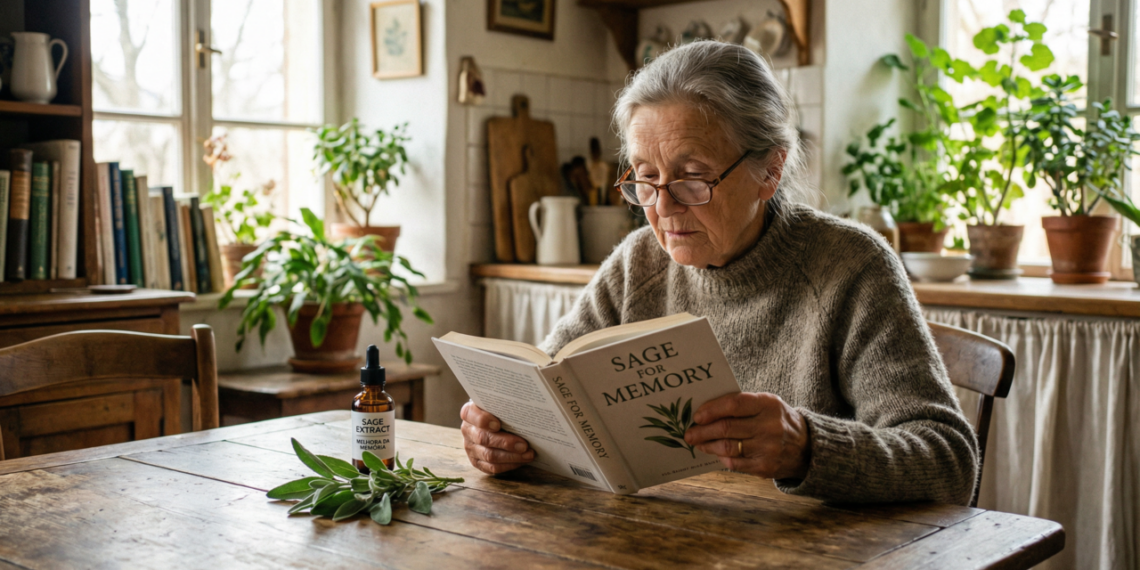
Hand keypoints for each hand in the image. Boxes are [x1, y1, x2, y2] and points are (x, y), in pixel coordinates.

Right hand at [460, 401, 535, 474]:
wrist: (494, 423)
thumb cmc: (500, 411)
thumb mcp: (499, 405)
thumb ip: (505, 405)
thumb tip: (524, 410)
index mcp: (469, 412)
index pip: (470, 414)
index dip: (483, 420)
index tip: (498, 424)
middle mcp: (467, 430)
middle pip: (483, 438)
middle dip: (505, 443)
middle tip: (524, 445)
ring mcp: (471, 447)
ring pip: (489, 456)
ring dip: (511, 456)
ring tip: (528, 454)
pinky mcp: (477, 461)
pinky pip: (492, 467)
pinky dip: (509, 465)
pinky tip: (522, 461)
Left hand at [684, 392, 811, 479]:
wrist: (807, 448)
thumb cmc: (778, 421)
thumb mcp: (767, 405)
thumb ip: (741, 405)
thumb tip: (706, 412)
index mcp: (768, 404)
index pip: (733, 404)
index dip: (711, 410)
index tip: (696, 416)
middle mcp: (769, 426)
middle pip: (726, 428)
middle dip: (702, 431)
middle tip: (689, 433)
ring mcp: (768, 448)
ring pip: (727, 447)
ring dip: (708, 446)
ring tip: (698, 443)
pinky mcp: (765, 467)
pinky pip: (735, 463)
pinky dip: (722, 458)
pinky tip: (716, 454)